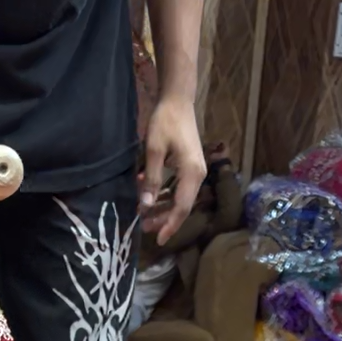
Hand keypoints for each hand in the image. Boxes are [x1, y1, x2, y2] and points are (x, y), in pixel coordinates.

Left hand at [139, 95, 206, 244]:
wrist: (178, 100)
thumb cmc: (165, 122)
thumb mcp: (154, 150)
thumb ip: (152, 179)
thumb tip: (146, 206)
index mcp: (192, 173)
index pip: (182, 207)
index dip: (170, 225)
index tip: (158, 240)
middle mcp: (197, 175)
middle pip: (182, 206)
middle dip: (164, 219)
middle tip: (145, 228)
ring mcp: (195, 171)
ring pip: (180, 198)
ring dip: (162, 208)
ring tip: (144, 215)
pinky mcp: (190, 166)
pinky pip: (178, 188)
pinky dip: (164, 193)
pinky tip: (147, 193)